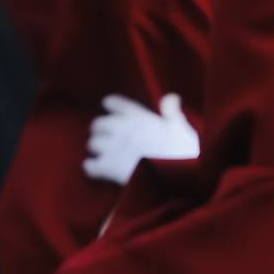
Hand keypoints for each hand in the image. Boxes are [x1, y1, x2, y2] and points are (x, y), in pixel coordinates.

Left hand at [83, 93, 198, 185]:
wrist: (177, 177)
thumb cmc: (184, 152)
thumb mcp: (182, 127)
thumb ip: (172, 111)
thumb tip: (171, 96)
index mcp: (139, 117)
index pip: (114, 103)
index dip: (111, 105)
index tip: (110, 108)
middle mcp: (122, 129)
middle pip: (97, 124)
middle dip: (101, 130)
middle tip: (108, 137)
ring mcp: (113, 148)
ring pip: (92, 144)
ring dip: (98, 148)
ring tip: (105, 154)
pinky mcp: (108, 168)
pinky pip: (89, 166)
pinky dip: (92, 167)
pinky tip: (97, 169)